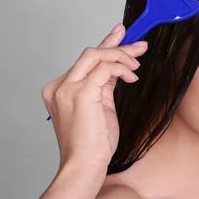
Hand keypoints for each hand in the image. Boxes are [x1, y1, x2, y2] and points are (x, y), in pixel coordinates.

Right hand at [42, 24, 147, 176]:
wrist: (84, 165)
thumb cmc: (93, 144)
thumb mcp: (99, 107)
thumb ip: (103, 85)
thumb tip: (117, 67)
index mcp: (59, 89)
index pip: (85, 60)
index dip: (105, 44)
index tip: (121, 33)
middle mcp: (59, 86)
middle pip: (90, 53)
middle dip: (118, 47)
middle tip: (140, 46)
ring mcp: (67, 88)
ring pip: (96, 56)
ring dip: (122, 56)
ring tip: (137, 66)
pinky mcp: (81, 93)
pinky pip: (104, 69)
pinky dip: (121, 68)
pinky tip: (132, 77)